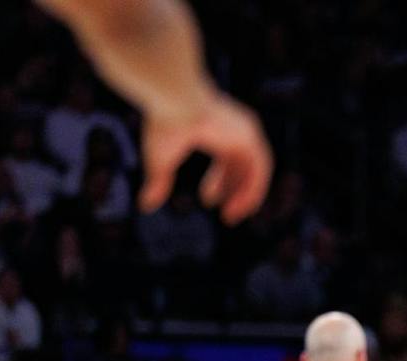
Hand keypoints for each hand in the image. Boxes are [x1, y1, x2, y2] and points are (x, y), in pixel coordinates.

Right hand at [138, 92, 272, 224]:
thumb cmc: (163, 124)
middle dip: (234, 192)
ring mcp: (244, 130)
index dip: (219, 183)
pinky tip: (243, 206)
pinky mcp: (250, 133)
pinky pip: (262, 168)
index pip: (226, 160)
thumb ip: (158, 183)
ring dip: (246, 195)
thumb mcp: (160, 160)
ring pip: (255, 170)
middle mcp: (233, 129)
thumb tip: (145, 207)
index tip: (209, 202)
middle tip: (227, 215)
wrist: (172, 98)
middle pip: (242, 167)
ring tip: (232, 216)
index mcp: (215, 130)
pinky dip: (254, 187)